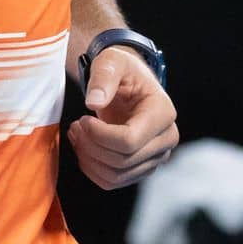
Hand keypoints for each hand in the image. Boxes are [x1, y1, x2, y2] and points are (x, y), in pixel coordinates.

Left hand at [66, 46, 178, 189]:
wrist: (129, 83)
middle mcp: (166, 138)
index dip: (98, 135)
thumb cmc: (122, 70)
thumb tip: (93, 102)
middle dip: (90, 146)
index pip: (129, 140)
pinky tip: (84, 148)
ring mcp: (156, 156)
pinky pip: (113, 181)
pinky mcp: (142, 167)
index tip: (82, 119)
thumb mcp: (111, 61)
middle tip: (75, 126)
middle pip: (122, 160)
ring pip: (116, 175)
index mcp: (163, 112)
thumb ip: (103, 77)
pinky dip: (92, 169)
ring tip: (77, 134)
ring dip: (88, 159)